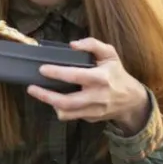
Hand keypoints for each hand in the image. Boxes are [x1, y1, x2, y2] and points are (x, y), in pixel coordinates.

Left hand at [27, 37, 150, 130]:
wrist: (131, 100)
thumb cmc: (116, 73)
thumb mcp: (110, 54)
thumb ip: (92, 44)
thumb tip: (72, 45)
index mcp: (102, 78)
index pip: (76, 76)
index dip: (57, 73)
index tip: (42, 69)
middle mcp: (97, 96)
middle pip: (67, 101)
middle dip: (46, 96)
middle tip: (31, 88)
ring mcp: (93, 110)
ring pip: (66, 113)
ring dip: (49, 103)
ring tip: (38, 92)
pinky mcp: (90, 118)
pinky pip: (71, 116)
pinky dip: (60, 109)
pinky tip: (54, 99)